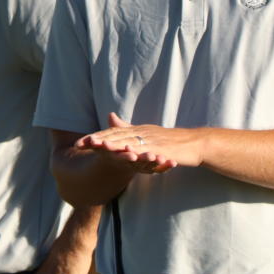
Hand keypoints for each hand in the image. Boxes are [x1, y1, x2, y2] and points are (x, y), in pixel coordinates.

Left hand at [75, 112, 201, 170]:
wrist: (194, 143)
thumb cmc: (170, 141)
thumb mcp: (147, 134)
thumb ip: (128, 128)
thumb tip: (110, 118)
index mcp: (137, 130)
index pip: (113, 133)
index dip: (96, 137)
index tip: (79, 142)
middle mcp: (142, 132)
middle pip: (117, 135)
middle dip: (99, 139)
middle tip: (81, 143)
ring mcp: (152, 140)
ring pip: (130, 142)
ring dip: (114, 144)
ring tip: (99, 146)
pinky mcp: (163, 149)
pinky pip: (148, 151)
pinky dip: (137, 152)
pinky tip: (127, 155)